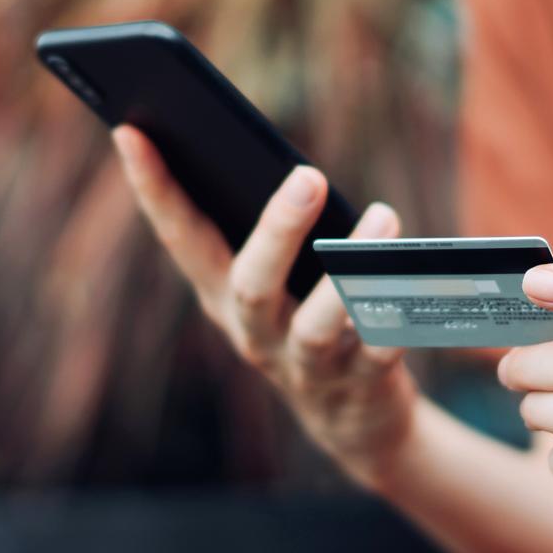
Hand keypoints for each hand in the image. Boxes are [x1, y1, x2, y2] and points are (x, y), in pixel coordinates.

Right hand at [111, 125, 420, 484]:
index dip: (153, 188)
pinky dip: (398, 316)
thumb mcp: (279, 280)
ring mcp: (306, 366)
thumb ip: (272, 230)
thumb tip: (291, 163)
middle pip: (251, 285)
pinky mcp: (361, 387)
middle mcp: (255, 333)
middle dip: (277, 230)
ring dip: (350, 274)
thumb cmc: (310, 318)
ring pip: (317, 327)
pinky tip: (420, 280)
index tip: (132, 130)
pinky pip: (381, 353)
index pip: (179, 237)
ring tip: (384, 218)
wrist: (353, 422)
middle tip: (309, 174)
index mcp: (223, 294)